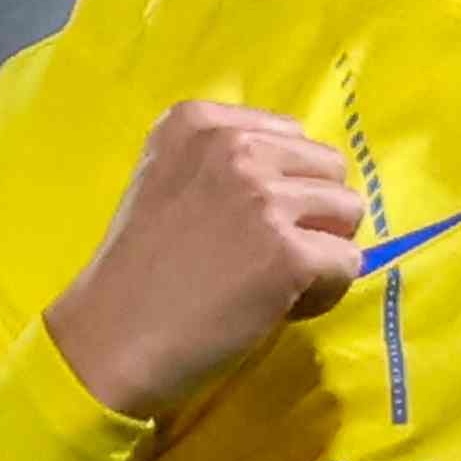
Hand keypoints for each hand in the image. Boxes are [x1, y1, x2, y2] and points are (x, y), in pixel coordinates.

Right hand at [43, 99, 368, 417]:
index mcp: (199, 120)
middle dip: (310, 214)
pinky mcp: (288, 253)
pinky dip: (324, 293)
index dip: (281, 186)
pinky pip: (348, 264)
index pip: (292, 135)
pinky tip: (277, 307)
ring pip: (348, 212)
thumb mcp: (167, 179)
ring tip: (273, 282)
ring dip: (321, 252)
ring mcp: (263, 198)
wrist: (112, 340)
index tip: (242, 226)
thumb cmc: (140, 271)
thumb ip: (225, 162)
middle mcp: (233, 146)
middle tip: (264, 258)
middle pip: (329, 168)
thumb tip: (306, 178)